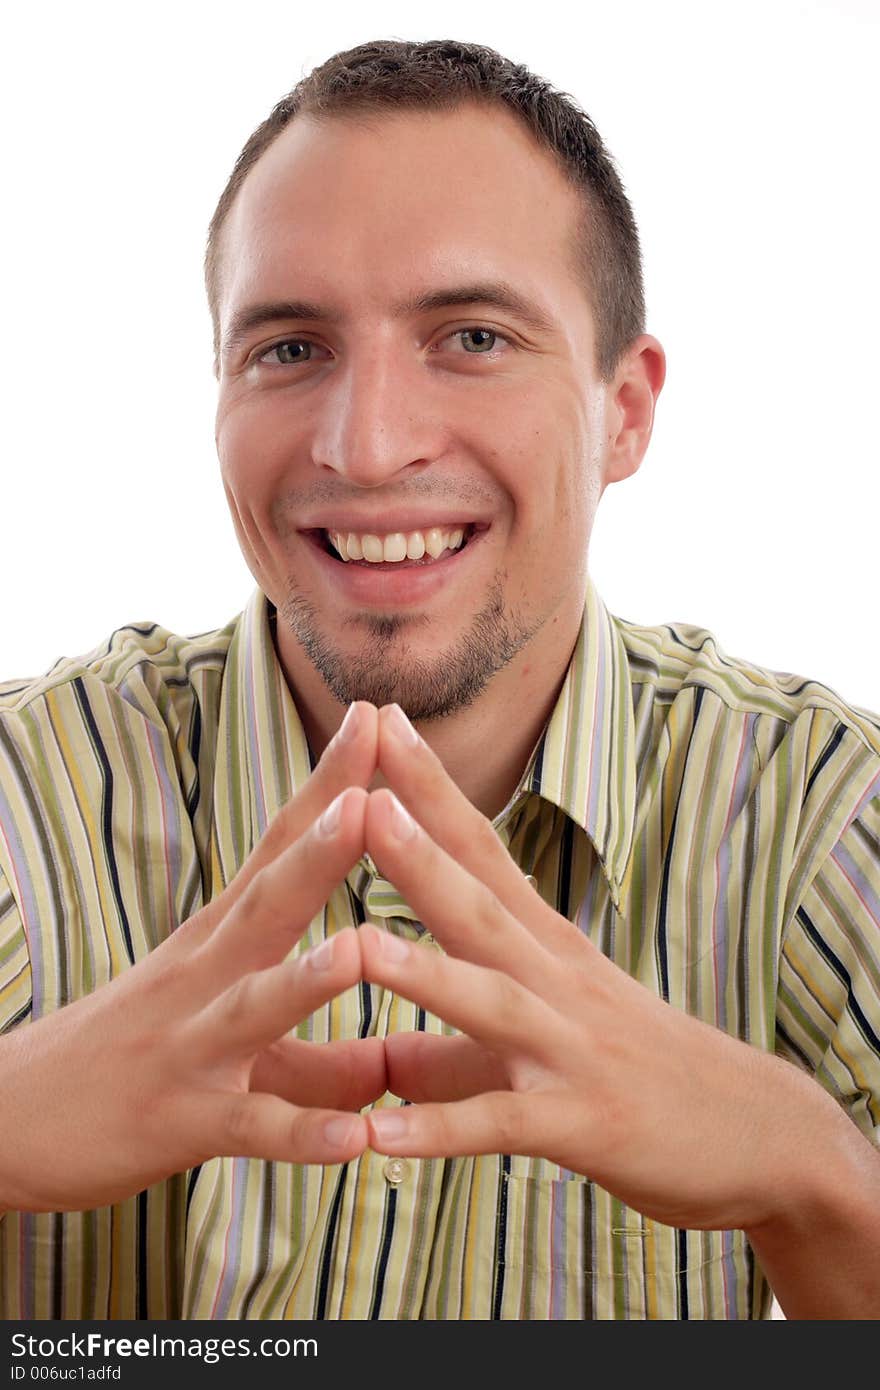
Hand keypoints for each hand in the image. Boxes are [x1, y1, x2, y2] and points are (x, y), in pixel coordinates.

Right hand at [0, 702, 385, 1213]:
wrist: (4, 1123)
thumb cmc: (125, 1065)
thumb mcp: (230, 1047)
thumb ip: (321, 1061)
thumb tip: (393, 1069)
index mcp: (218, 941)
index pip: (277, 847)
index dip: (327, 785)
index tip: (376, 720)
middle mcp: (204, 977)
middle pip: (269, 902)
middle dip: (322, 846)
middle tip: (373, 792)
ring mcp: (190, 1047)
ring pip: (254, 1007)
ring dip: (307, 978)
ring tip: (363, 949)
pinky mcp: (178, 1121)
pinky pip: (247, 1130)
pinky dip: (298, 1135)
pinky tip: (352, 1143)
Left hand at [359, 703, 841, 1233]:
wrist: (764, 1136)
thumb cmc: (644, 1074)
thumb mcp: (545, 1043)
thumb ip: (453, 1050)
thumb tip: (378, 1059)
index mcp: (545, 948)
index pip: (481, 851)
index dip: (429, 789)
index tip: (379, 722)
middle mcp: (557, 982)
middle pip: (479, 904)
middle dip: (417, 848)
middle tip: (357, 791)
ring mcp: (572, 1049)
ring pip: (490, 1002)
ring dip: (423, 974)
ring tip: (354, 945)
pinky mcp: (584, 1123)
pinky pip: (504, 1125)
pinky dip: (443, 1131)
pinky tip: (381, 1138)